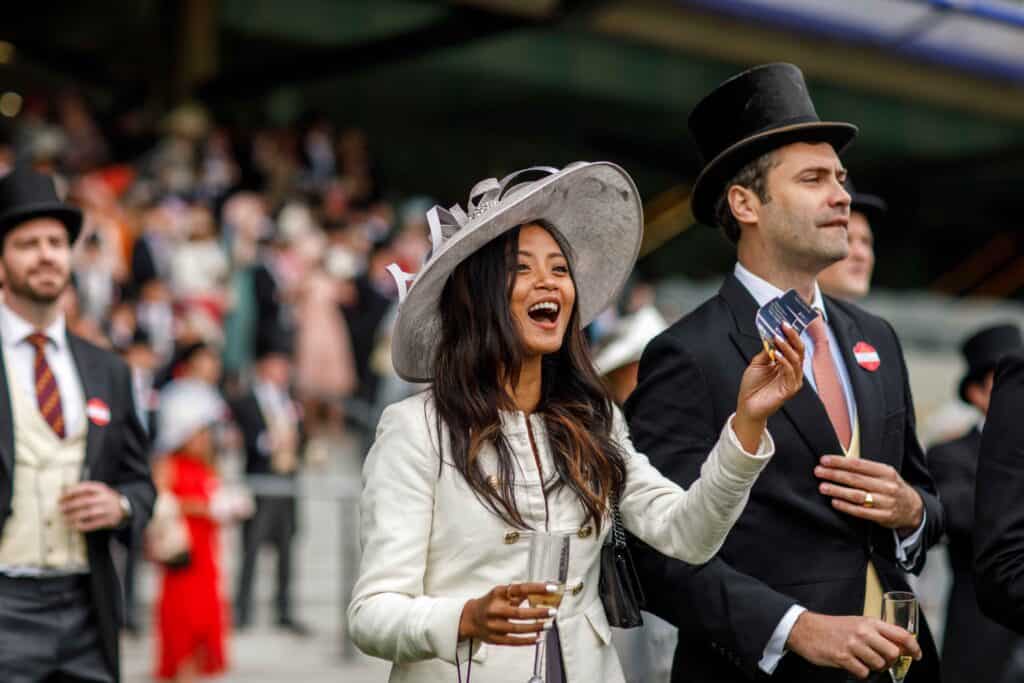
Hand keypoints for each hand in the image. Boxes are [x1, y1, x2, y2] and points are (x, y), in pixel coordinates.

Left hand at [59, 481, 125, 531]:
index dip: (71, 492)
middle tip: (61, 509)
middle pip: (84, 501)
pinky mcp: (107, 520)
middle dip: (70, 506)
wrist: (123, 507)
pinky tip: (74, 526)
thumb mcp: (97, 490)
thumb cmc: (105, 498)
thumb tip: (64, 492)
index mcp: (101, 489)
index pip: (85, 488)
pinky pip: (92, 524)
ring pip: (87, 513)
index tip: (61, 497)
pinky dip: (82, 525)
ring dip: (74, 516)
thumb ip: (83, 490)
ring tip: (65, 518)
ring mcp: (106, 510)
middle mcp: (104, 498)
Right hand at [457, 582, 557, 645]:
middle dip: (538, 613)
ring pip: (518, 628)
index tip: (551, 588)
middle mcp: (494, 610)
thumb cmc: (489, 604)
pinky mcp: (495, 638)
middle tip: (552, 612)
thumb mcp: (501, 593)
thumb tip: (541, 592)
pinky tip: (538, 638)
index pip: (519, 589)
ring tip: (548, 625)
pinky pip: (514, 641)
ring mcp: (494, 626)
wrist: (470, 618)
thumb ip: (519, 593)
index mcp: (497, 594)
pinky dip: (527, 640)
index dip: (536, 588)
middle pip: (518, 612)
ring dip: (535, 627)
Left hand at [733, 323, 804, 450]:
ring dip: (787, 347)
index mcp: (786, 364)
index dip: (791, 334)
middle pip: (798, 351)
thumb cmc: (752, 386)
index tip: (785, 321)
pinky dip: (785, 362)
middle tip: (785, 325)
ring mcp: (792, 380)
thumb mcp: (757, 363)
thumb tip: (772, 337)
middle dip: (792, 336)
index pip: (793, 346)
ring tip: (778, 337)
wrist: (747, 405)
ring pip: (796, 360)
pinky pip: (790, 372)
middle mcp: (792, 371)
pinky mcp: (790, 390)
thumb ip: (766, 351)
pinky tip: (776, 354)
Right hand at [787, 612, 920, 678]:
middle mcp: (863, 632)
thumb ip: (876, 632)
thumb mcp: (857, 622)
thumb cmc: (832, 626)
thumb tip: (897, 646)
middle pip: (893, 653)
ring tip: (864, 661)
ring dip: (874, 667)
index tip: (916, 655)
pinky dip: (860, 672)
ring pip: (879, 665)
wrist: (806, 629)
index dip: (914, 647)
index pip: (901, 634)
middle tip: (883, 660)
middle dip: (890, 661)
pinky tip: (853, 664)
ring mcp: (853, 645)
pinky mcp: (843, 657)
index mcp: (870, 622)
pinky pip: (863, 673)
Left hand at [815, 456, 923, 532]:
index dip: (840, 462)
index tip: (824, 460)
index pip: (859, 464)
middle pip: (856, 479)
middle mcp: (887, 486)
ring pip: (857, 495)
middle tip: (818, 471)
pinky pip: (862, 511)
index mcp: (886, 471)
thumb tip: (837, 462)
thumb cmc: (891, 487)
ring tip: (822, 487)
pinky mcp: (884, 516)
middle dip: (834, 474)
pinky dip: (846, 506)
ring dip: (837, 490)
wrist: (913, 508)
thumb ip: (865, 469)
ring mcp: (886, 502)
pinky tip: (834, 502)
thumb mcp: (884, 474)